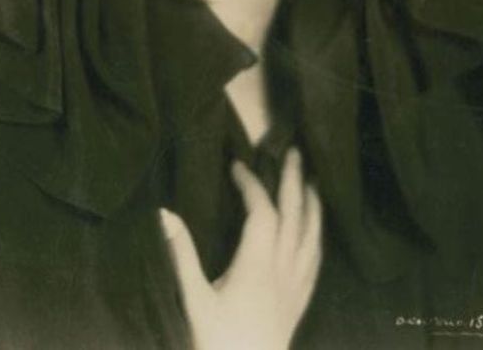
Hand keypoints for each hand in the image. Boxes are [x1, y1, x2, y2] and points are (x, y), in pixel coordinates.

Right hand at [160, 148, 321, 349]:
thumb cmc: (217, 344)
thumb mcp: (193, 302)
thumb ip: (181, 257)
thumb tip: (165, 214)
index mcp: (257, 266)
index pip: (262, 213)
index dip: (252, 185)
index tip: (238, 165)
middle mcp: (283, 271)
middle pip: (295, 216)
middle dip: (293, 181)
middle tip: (292, 151)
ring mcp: (296, 287)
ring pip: (311, 236)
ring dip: (312, 203)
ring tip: (310, 180)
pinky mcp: (300, 302)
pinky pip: (315, 260)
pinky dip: (317, 236)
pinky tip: (316, 231)